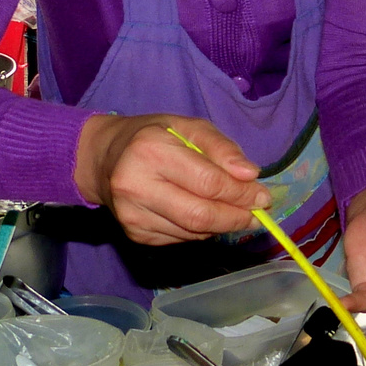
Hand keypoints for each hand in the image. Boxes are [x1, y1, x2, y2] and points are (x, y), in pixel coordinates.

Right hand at [74, 114, 271, 245]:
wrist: (103, 159)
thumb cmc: (151, 136)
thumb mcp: (187, 126)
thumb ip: (221, 147)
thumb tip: (250, 175)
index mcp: (150, 151)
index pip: (207, 182)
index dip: (240, 194)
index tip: (262, 196)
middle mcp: (136, 186)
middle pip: (200, 215)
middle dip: (236, 217)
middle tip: (255, 213)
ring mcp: (132, 215)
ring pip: (193, 233)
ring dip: (221, 225)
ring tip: (233, 212)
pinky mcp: (134, 235)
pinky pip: (181, 239)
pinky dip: (201, 231)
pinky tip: (202, 215)